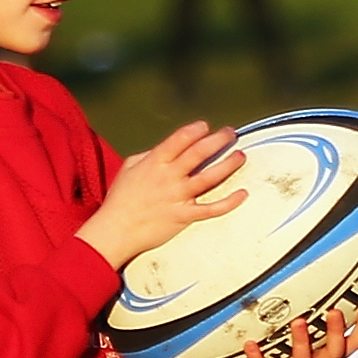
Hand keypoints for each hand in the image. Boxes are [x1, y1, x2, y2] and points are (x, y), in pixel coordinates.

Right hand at [76, 122, 243, 269]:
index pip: (180, 139)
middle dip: (218, 140)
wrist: (115, 231)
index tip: (205, 126)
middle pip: (199, 153)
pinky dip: (229, 202)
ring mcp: (178, 197)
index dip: (195, 130)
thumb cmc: (120, 199)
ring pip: (209, 177)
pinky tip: (243, 193)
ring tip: (240, 155)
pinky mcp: (184, 216)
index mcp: (155, 162)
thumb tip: (166, 148)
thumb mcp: (129, 167)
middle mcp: (169, 177)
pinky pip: (211, 209)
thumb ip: (149, 155)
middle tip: (231, 134)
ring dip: (228, 164)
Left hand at [211, 299, 357, 357]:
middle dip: (336, 333)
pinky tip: (251, 343)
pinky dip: (258, 357)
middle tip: (335, 312)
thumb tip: (318, 288)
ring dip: (302, 341)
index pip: (352, 344)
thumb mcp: (310, 350)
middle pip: (333, 353)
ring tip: (298, 322)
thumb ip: (316, 327)